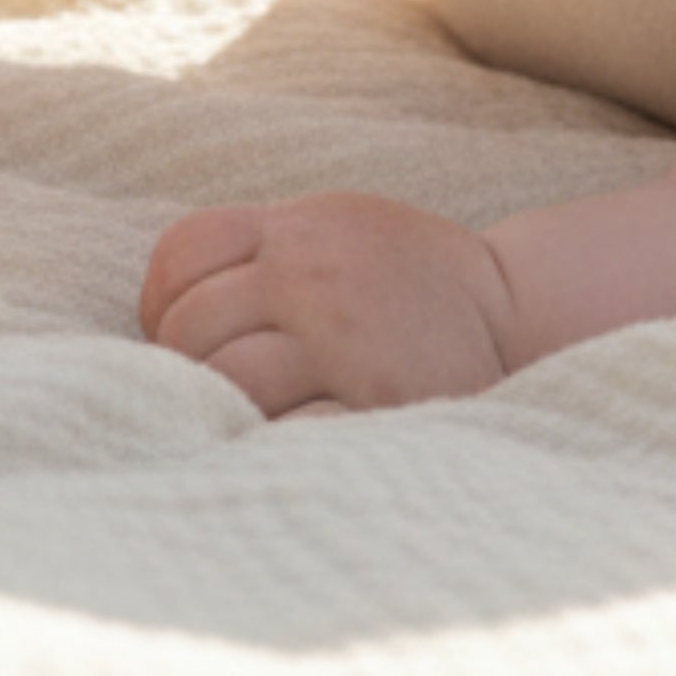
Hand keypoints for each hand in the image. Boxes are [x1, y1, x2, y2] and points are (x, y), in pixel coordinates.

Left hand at [139, 191, 516, 416]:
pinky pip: (287, 429)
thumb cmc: (405, 279)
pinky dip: (271, 443)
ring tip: (242, 425)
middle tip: (208, 395)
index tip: (177, 339)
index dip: (161, 302)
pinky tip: (281, 448)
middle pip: (191, 326)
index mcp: (296, 231)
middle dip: (185, 367)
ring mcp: (342, 343)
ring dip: (222, 412)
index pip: (183, 252)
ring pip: (228, 382)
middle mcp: (311, 279)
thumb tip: (168, 304)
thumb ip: (261, 248)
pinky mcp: (373, 403)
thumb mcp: (335, 228)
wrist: (513, 312)